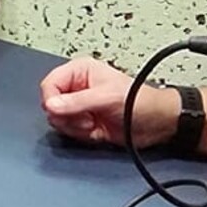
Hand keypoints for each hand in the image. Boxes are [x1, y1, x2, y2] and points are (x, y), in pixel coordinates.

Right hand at [40, 57, 178, 149]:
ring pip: (57, 120)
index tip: (60, 111)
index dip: (51, 100)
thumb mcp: (105, 97)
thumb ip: (77, 102)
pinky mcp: (83, 123)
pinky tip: (96, 130)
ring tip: (93, 123)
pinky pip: (68, 131)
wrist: (157, 123)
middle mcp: (76, 88)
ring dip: (74, 127)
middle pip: (50, 104)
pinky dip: (80, 135)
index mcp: (79, 71)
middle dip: (66, 116)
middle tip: (86, 117)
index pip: (49, 84)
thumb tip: (50, 106)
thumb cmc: (139, 101)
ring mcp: (79, 107)